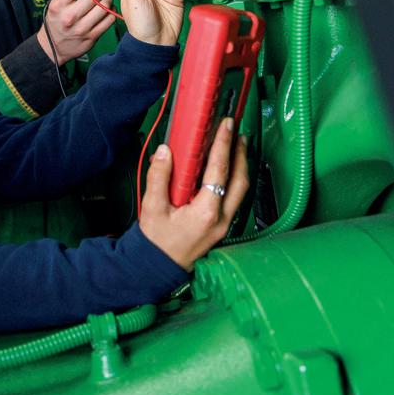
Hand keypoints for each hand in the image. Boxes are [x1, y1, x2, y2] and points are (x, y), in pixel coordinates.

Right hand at [36, 0, 115, 64]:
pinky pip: (109, 18)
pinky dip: (111, 10)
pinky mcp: (92, 36)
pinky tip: (107, 9)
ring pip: (105, 4)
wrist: (52, 47)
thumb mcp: (56, 4)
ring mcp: (82, 28)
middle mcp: (70, 16)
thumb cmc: (56, 22)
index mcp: (58, 5)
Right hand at [139, 118, 249, 269]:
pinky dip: (233, 179)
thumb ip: (159, 177)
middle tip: (237, 132)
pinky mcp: (221, 226)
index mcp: (205, 212)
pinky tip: (227, 170)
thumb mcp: (152, 208)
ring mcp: (224, 224)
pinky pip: (233, 198)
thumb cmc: (156, 241)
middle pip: (240, 181)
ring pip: (240, 190)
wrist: (158, 267)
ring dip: (240, 166)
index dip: (224, 145)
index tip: (226, 126)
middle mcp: (221, 218)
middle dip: (240, 154)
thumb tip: (166, 152)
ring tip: (237, 146)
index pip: (218, 172)